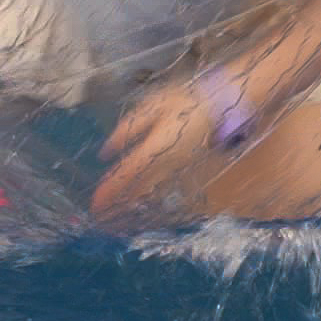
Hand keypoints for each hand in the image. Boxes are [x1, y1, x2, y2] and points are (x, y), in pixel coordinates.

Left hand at [91, 76, 217, 225]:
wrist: (224, 107)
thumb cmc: (186, 102)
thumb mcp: (153, 106)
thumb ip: (128, 129)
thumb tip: (106, 152)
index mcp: (156, 148)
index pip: (127, 174)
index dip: (110, 190)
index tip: (95, 205)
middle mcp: (165, 165)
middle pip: (136, 189)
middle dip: (118, 204)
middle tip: (99, 218)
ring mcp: (176, 170)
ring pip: (148, 191)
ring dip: (130, 204)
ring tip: (112, 218)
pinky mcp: (182, 169)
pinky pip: (159, 186)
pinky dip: (144, 196)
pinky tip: (134, 203)